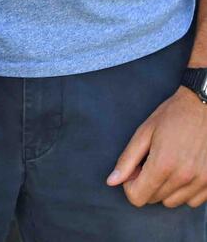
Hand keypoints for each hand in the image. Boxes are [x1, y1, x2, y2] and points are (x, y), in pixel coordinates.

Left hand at [107, 88, 206, 207]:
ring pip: (172, 202)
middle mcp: (183, 178)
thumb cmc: (173, 116)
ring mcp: (201, 183)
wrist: (204, 107)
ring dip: (164, 189)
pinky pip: (192, 202)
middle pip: (153, 199)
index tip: (133, 169)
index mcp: (163, 164)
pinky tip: (182, 171)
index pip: (137, 197)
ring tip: (167, 165)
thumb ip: (127, 159)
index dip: (129, 184)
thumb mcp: (144, 132)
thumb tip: (112, 181)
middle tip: (149, 161)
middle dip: (146, 183)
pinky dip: (183, 191)